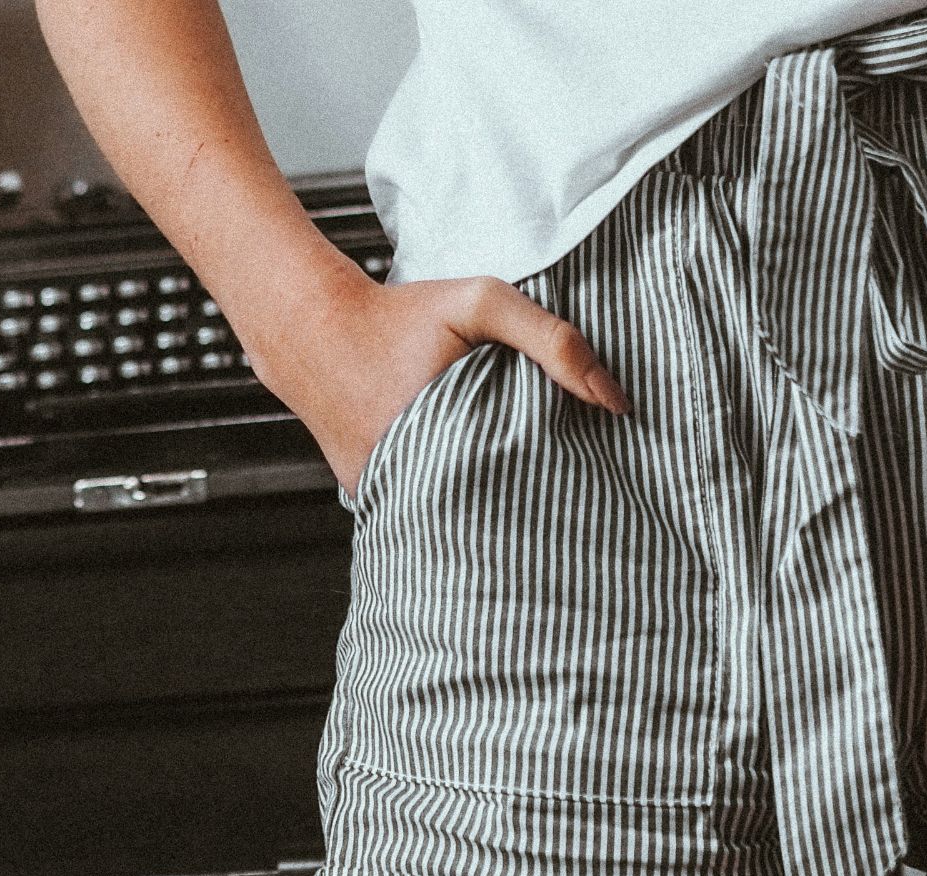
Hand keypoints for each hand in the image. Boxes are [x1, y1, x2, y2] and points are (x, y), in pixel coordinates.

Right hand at [242, 272, 629, 499]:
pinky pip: (424, 511)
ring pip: (461, 520)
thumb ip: (551, 341)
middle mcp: (415, 483)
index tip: (591, 486)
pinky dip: (450, 502)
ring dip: (492, 511)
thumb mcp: (482, 304)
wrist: (311, 329)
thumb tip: (614, 401)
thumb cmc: (400, 313)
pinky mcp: (372, 500)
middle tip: (567, 506)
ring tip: (527, 505)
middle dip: (534, 510)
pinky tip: (474, 486)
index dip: (563, 489)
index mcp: (451, 443)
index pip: (530, 490)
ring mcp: (390, 497)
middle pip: (499, 514)